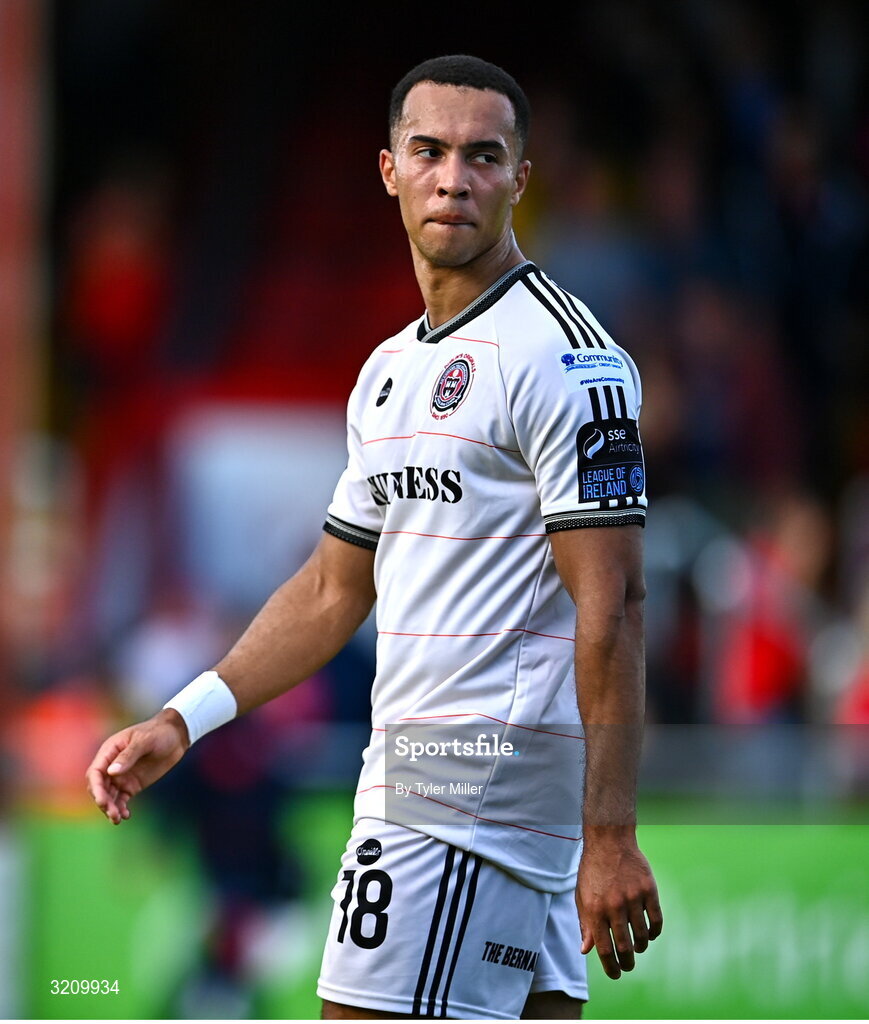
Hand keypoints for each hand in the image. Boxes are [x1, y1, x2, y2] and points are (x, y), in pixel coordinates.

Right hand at [85, 709, 189, 823]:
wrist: (176, 736)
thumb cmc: (158, 733)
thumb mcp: (144, 741)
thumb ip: (128, 756)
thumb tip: (111, 772)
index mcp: (110, 751)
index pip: (95, 772)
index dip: (95, 787)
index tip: (101, 800)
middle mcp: (111, 765)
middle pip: (99, 787)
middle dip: (103, 801)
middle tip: (113, 813)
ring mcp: (121, 777)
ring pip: (108, 796)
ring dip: (110, 808)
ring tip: (117, 819)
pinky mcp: (131, 785)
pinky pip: (121, 799)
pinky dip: (121, 808)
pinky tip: (126, 815)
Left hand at [576, 832, 662, 978]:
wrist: (609, 841)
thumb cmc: (593, 871)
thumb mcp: (582, 896)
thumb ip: (585, 924)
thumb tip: (586, 950)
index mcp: (594, 909)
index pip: (604, 948)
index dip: (610, 966)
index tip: (615, 974)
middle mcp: (614, 906)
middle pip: (624, 947)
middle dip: (627, 963)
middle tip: (628, 967)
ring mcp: (632, 897)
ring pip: (642, 936)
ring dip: (640, 947)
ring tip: (637, 948)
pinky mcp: (648, 890)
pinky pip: (656, 920)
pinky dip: (654, 932)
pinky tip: (649, 934)